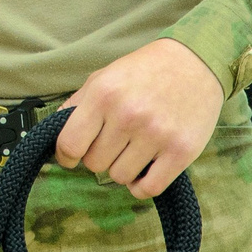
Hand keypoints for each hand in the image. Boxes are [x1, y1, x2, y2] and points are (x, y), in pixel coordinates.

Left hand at [54, 37, 225, 200]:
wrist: (196, 62)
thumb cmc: (145, 71)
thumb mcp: (104, 76)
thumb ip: (78, 105)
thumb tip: (55, 134)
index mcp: (104, 94)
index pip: (69, 144)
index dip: (66, 156)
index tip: (72, 155)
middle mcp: (128, 115)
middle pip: (94, 164)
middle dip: (100, 156)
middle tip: (115, 142)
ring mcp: (156, 134)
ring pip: (119, 177)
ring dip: (122, 168)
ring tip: (134, 148)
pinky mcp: (181, 151)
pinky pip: (148, 189)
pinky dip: (141, 186)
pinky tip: (144, 169)